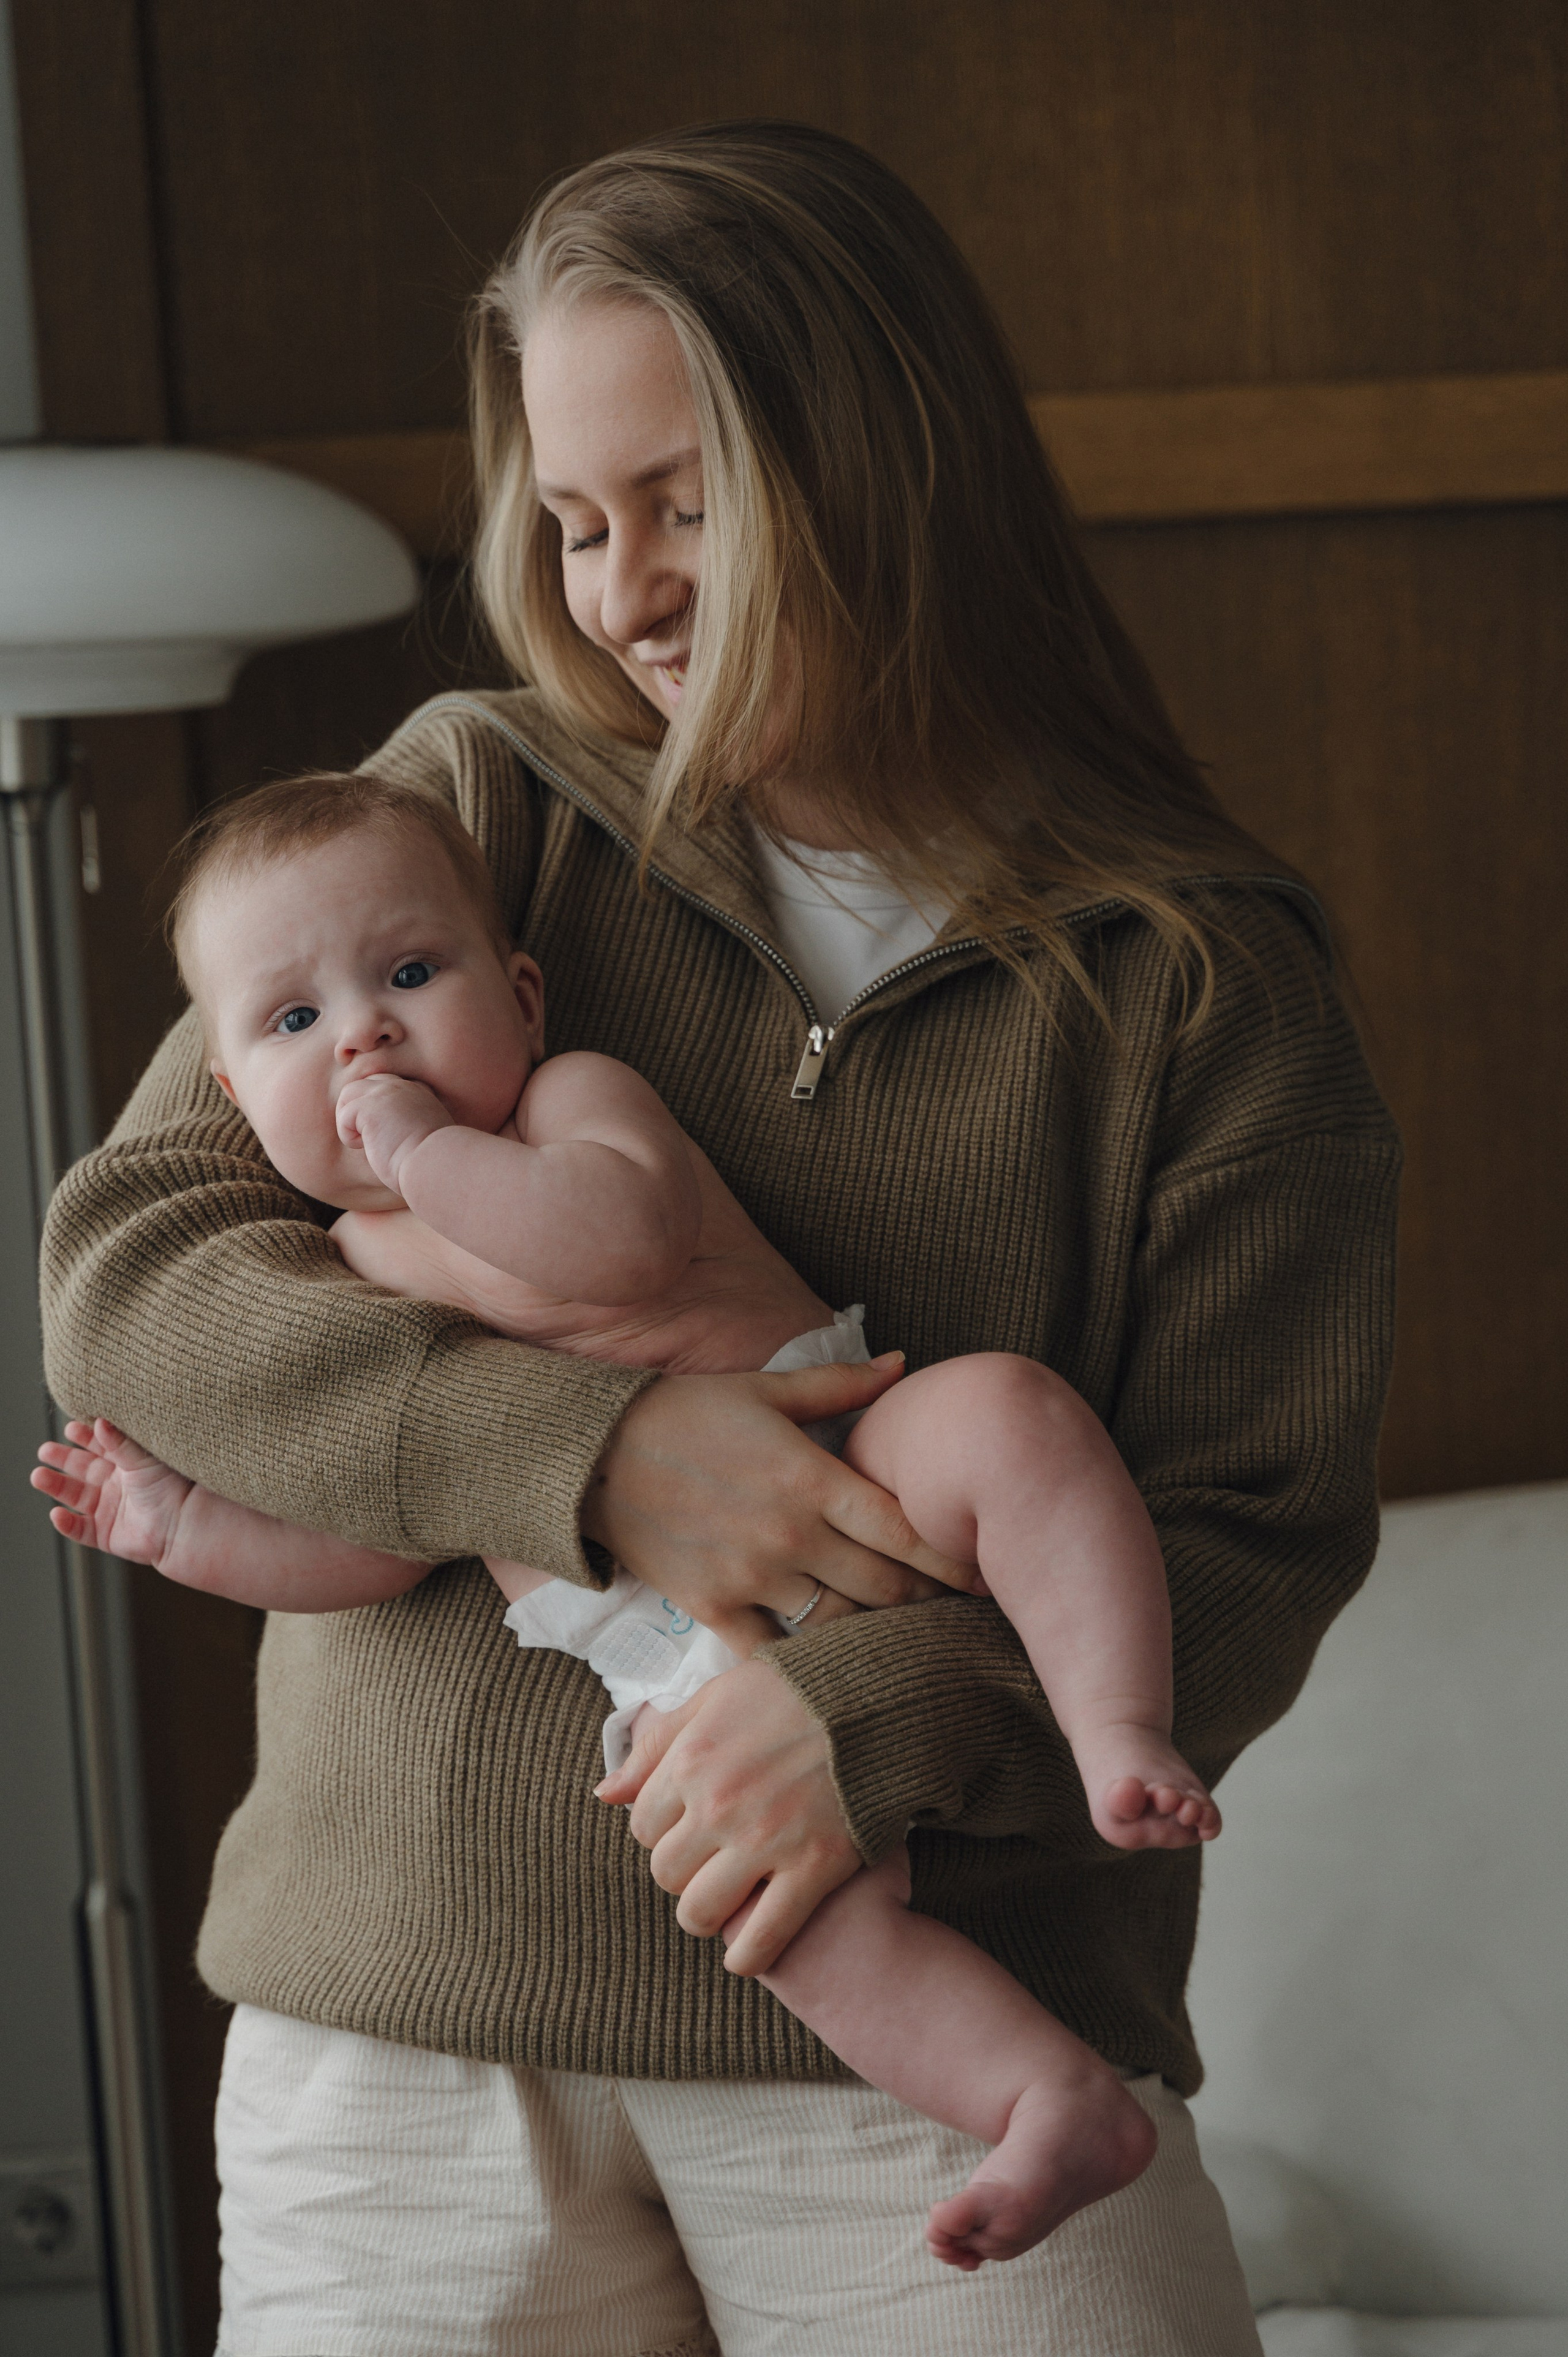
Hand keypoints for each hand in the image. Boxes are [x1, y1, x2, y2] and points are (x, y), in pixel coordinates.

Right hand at [33, 1419, 191, 1567]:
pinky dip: (66, 1524)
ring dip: (56, 1486)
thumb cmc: (171, 1488)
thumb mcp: (142, 1460)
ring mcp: (108, 1510)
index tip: (70, 1427)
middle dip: (62, 1459)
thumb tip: (99, 1421)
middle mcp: (114, 1486)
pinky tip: (56, 1513)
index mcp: (126, 1464)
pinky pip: (80, 1529)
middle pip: (81, 1470)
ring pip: (75, 1496)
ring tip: (38, 1476)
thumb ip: (119, 1443)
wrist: (182, 1525)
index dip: (83, 1437)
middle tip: (45, 1450)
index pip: (99, 1447)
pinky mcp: (105, 1534)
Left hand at [336, 1073, 451, 1193]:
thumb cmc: (433, 1162)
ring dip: (349, 1119)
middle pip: (365, 1084)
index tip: (388, 1134)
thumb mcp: (426, 1135)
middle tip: (369, 1137)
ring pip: (348, 1093)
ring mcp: (385, 1093)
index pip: (386, 1085)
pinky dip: (349, 1136)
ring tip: (364, 1141)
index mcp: (419, 1092)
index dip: (378, 1108)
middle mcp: (402, 1086)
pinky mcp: (369, 1107)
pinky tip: (367, 1148)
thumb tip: (385, 1133)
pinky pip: (344, 1116)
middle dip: (358, 1110)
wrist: (436, 1165)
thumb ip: (409, 1122)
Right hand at [581, 1358, 980, 1655]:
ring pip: (839, 1624)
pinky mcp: (712, 1607)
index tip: (984, 1576)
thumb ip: (841, 1385)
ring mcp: (751, 1576)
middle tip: (956, 1615)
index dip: (953, 1560)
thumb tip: (905, 1363)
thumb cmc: (689, 1411)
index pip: (904, 1529)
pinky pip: (773, 1654)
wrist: (594, 1451)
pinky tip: (829, 1666)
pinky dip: (804, 1661)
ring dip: (874, 1632)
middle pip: (885, 1587)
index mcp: (812, 1477)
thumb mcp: (767, 1389)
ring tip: (903, 1639)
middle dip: (928, 1603)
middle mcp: (790, 1534)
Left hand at [595, 1659, 860, 1972]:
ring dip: (705, 1914)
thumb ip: (656, 1746)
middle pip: (666, 1873)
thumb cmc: (793, 1691)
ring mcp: (765, 1841)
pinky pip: (762, 1939)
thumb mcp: (714, 1699)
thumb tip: (605, 1794)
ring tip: (724, 1900)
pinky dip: (748, 1957)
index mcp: (692, 1761)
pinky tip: (747, 1953)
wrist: (875, 1699)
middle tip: (709, 1860)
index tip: (687, 1827)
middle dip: (682, 1871)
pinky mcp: (813, 1869)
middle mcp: (719, 1805)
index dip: (663, 1829)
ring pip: (700, 1912)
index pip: (643, 1826)